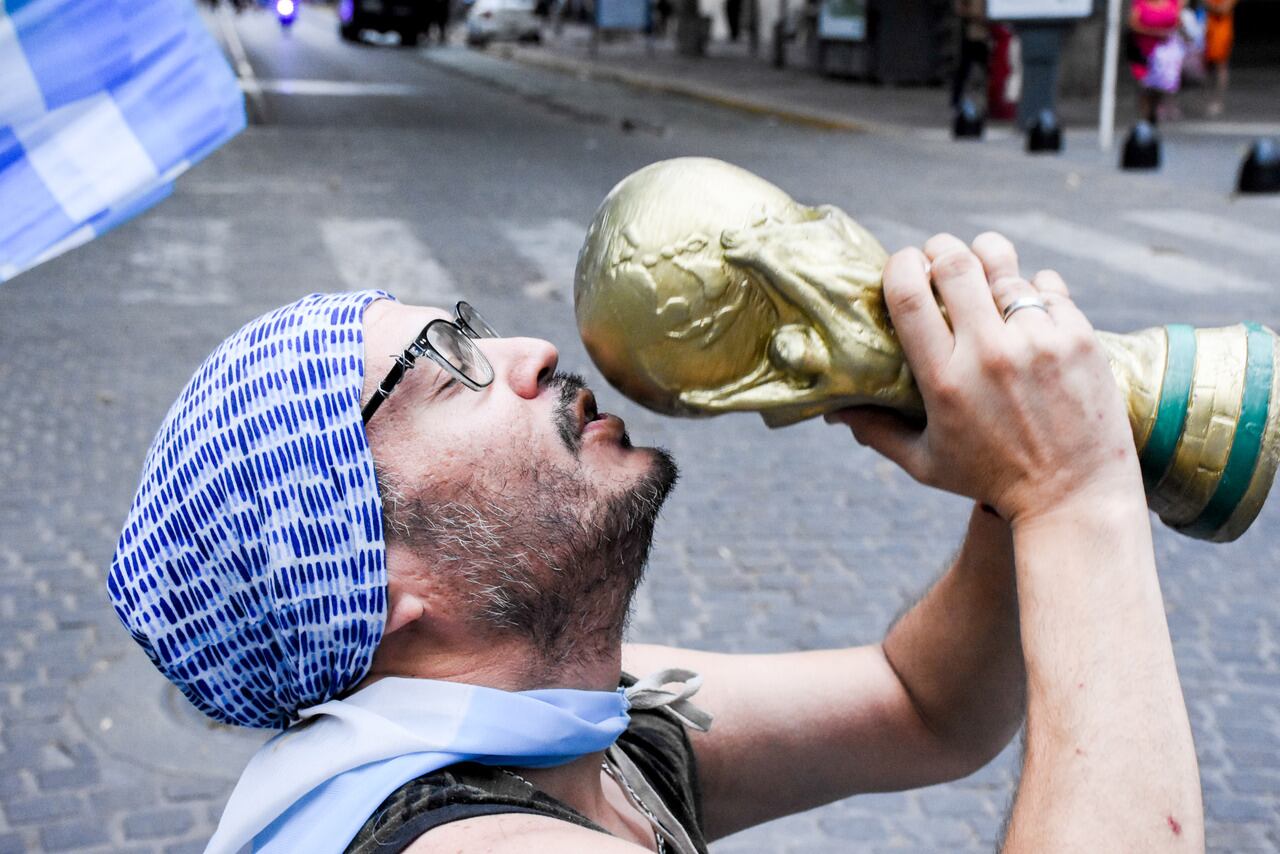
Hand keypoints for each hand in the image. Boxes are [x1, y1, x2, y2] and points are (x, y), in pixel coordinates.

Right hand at [827, 233, 1141, 524]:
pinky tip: (1024, 304)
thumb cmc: (993, 481)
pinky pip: (1048, 285)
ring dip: (986, 257)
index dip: (900, 266)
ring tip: (981, 265)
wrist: (1075, 498)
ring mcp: (1039, 342)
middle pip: (955, 262)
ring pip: (1004, 265)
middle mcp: (990, 354)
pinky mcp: (1079, 338)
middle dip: (939, 250)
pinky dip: (1031, 286)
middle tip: (937, 259)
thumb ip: (877, 432)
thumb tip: (834, 412)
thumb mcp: (926, 463)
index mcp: (945, 381)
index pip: (910, 294)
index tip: (902, 266)